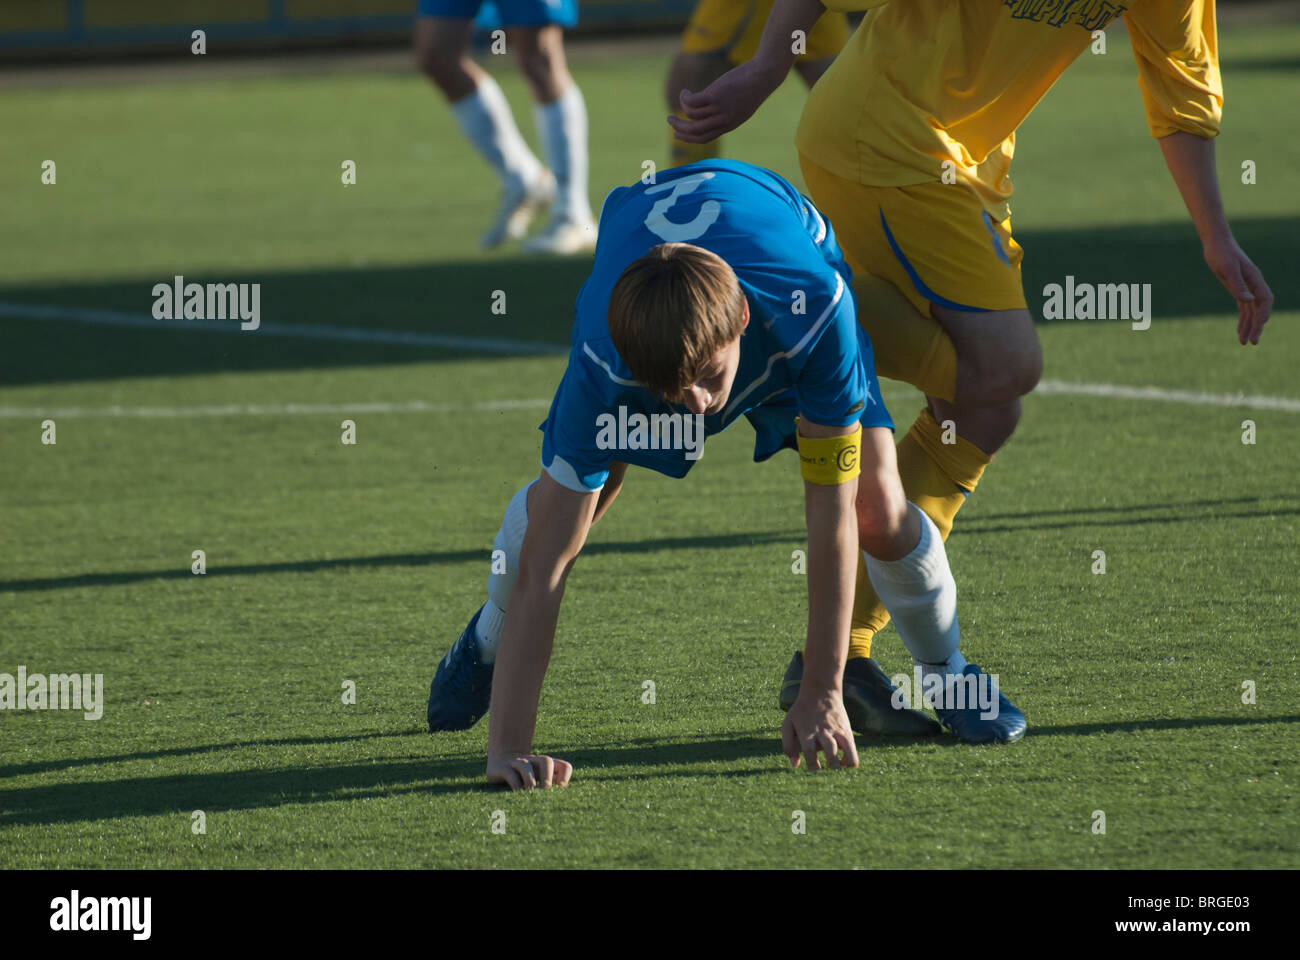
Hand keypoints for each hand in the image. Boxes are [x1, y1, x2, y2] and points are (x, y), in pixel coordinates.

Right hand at [487, 752, 572, 789]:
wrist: (499, 761)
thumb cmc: (523, 777)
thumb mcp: (538, 780)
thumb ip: (548, 788)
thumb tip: (557, 805)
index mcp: (546, 766)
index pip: (564, 767)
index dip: (564, 778)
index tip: (558, 791)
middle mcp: (533, 761)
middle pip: (546, 761)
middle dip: (547, 778)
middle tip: (545, 792)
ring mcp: (517, 763)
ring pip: (526, 765)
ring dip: (530, 780)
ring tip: (530, 791)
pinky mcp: (502, 768)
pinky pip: (510, 774)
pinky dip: (515, 784)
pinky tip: (516, 794)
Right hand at [667, 57, 785, 143]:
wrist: (763, 76)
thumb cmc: (753, 88)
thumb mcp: (741, 106)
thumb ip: (728, 113)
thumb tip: (713, 113)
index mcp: (729, 125)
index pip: (704, 139)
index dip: (688, 138)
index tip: (677, 133)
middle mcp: (723, 121)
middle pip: (694, 131)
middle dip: (678, 127)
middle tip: (669, 119)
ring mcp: (719, 109)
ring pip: (691, 115)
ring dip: (680, 108)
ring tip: (681, 97)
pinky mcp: (714, 96)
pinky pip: (692, 102)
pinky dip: (685, 98)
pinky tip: (686, 92)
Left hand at [781, 687, 858, 770]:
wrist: (821, 691)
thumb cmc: (801, 711)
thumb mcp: (788, 724)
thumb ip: (788, 745)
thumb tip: (795, 765)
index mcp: (807, 731)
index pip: (810, 752)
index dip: (812, 764)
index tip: (814, 765)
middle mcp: (823, 731)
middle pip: (831, 752)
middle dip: (830, 765)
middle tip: (826, 765)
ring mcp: (836, 730)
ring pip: (846, 751)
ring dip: (842, 764)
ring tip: (837, 765)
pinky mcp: (846, 731)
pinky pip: (852, 750)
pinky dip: (850, 760)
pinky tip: (843, 760)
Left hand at [1202, 235, 1272, 344]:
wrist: (1216, 243)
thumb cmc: (1221, 253)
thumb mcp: (1227, 268)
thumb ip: (1237, 285)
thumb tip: (1247, 300)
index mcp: (1254, 279)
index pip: (1265, 299)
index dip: (1263, 313)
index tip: (1259, 326)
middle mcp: (1253, 284)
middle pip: (1259, 308)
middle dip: (1257, 326)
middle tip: (1252, 342)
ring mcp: (1246, 287)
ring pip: (1251, 311)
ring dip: (1249, 326)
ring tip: (1244, 342)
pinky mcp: (1237, 288)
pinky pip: (1244, 307)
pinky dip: (1243, 319)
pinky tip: (1240, 331)